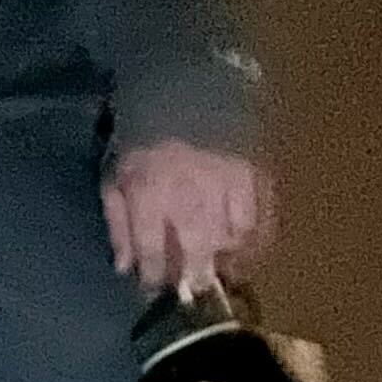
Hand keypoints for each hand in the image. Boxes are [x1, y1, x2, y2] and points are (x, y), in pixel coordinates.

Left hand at [103, 139, 271, 294]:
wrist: (187, 90)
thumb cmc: (145, 139)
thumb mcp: (116, 178)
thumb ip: (119, 224)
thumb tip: (125, 268)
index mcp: (149, 192)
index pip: (152, 250)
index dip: (154, 277)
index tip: (156, 292)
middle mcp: (191, 193)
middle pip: (198, 249)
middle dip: (194, 278)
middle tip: (194, 291)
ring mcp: (229, 184)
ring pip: (235, 238)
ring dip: (229, 261)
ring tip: (223, 273)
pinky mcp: (259, 174)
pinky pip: (265, 218)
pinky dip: (259, 241)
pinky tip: (251, 253)